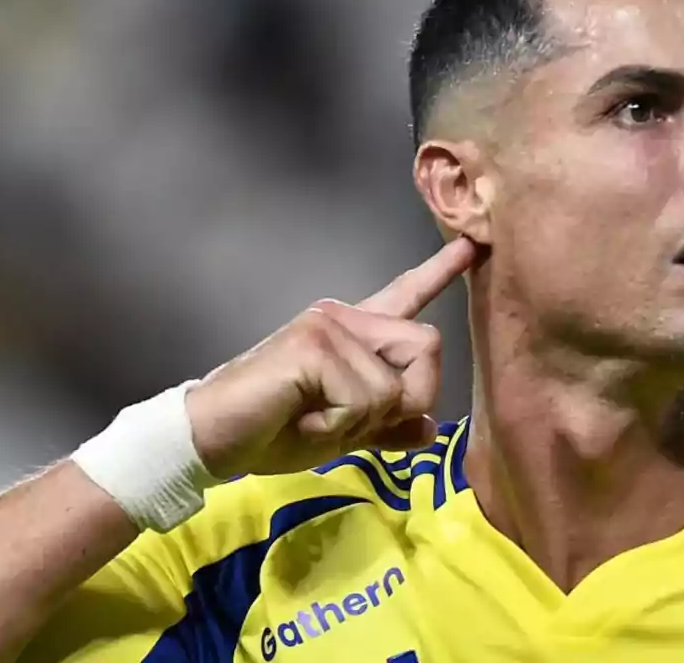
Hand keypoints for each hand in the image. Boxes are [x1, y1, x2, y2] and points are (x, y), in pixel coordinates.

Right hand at [186, 236, 475, 478]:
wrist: (213, 437)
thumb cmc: (270, 431)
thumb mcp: (341, 433)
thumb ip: (385, 427)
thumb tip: (428, 428)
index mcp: (352, 333)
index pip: (404, 296)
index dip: (439, 271)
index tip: (470, 245)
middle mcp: (344, 317)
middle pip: (425, 346)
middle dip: (405, 399)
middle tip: (350, 423)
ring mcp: (329, 325)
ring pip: (396, 382)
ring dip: (362, 422)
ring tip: (315, 420)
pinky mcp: (314, 343)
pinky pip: (367, 397)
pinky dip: (338, 425)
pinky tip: (303, 420)